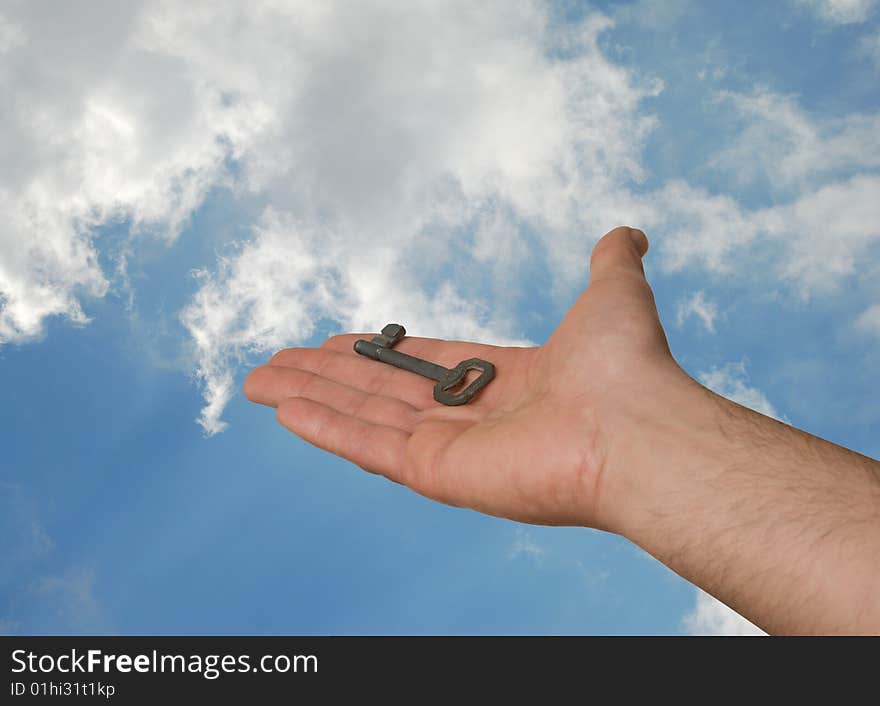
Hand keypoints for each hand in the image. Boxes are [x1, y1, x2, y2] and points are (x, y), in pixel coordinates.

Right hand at [243, 226, 685, 530]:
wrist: (637, 428)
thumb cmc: (628, 366)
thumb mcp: (613, 293)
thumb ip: (611, 261)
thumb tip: (628, 233)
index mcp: (503, 381)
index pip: (421, 365)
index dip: (375, 354)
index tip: (333, 341)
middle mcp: (472, 418)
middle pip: (379, 392)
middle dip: (324, 375)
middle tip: (275, 362)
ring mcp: (451, 449)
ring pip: (362, 417)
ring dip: (308, 397)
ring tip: (259, 380)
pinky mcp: (438, 474)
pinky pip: (368, 447)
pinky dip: (323, 428)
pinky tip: (283, 409)